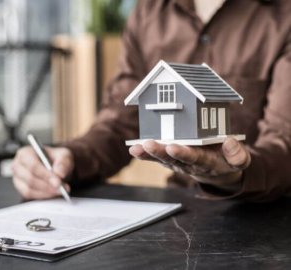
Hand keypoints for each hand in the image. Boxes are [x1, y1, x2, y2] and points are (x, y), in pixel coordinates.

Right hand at [12, 146, 73, 199]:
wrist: (54, 167)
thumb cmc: (56, 159)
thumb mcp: (63, 155)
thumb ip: (63, 162)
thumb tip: (59, 174)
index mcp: (25, 153)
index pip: (33, 165)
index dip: (45, 175)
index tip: (58, 182)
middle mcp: (18, 165)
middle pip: (30, 178)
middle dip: (47, 185)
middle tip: (61, 188)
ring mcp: (17, 178)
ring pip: (29, 189)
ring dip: (46, 192)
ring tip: (60, 190)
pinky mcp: (21, 189)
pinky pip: (30, 196)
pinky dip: (43, 196)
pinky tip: (53, 193)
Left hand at [129, 137, 250, 190]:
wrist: (218, 172)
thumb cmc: (228, 161)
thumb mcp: (240, 160)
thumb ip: (238, 155)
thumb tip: (230, 143)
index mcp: (208, 163)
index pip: (196, 159)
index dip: (185, 154)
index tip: (173, 147)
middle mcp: (190, 164)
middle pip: (174, 159)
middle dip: (161, 152)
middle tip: (149, 145)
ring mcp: (179, 163)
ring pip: (163, 158)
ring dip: (149, 153)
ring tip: (136, 148)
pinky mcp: (171, 159)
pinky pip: (157, 157)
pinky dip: (145, 154)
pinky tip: (134, 149)